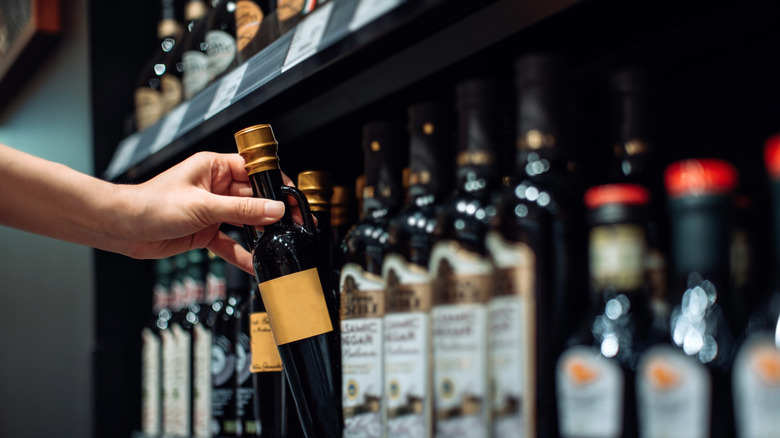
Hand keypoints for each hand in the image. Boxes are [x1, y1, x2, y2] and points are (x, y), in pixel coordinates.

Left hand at [118, 151, 286, 272]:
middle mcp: (214, 187)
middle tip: (292, 225)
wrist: (122, 228)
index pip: (253, 171)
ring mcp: (211, 210)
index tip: (292, 197)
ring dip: (259, 233)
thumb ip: (242, 210)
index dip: (274, 183)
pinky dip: (241, 253)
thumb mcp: (203, 206)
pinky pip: (230, 242)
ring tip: (280, 243)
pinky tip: (255, 263)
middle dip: (271, 212)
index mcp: (213, 167)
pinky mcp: (205, 231)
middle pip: (253, 198)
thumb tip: (274, 209)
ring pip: (244, 221)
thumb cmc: (151, 205)